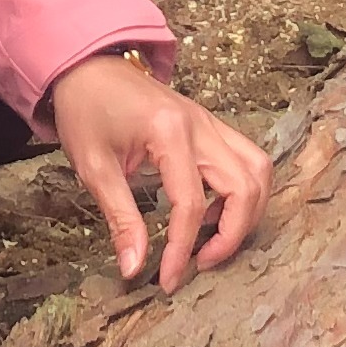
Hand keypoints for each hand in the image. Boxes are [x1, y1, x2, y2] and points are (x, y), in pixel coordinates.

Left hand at [48, 52, 272, 292]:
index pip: (191, 203)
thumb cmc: (86, 110)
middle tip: (202, 263)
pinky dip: (243, 190)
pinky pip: (246, 158)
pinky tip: (212, 211)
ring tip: (214, 239)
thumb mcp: (94, 167)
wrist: (88, 66)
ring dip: (247, 211)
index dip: (182, 250)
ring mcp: (211, 122)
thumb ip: (121, 219)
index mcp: (169, 133)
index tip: (168, 280)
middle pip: (245, 185)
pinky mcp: (211, 125)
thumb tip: (134, 268)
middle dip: (232, 234)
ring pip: (258, 169)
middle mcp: (201, 125)